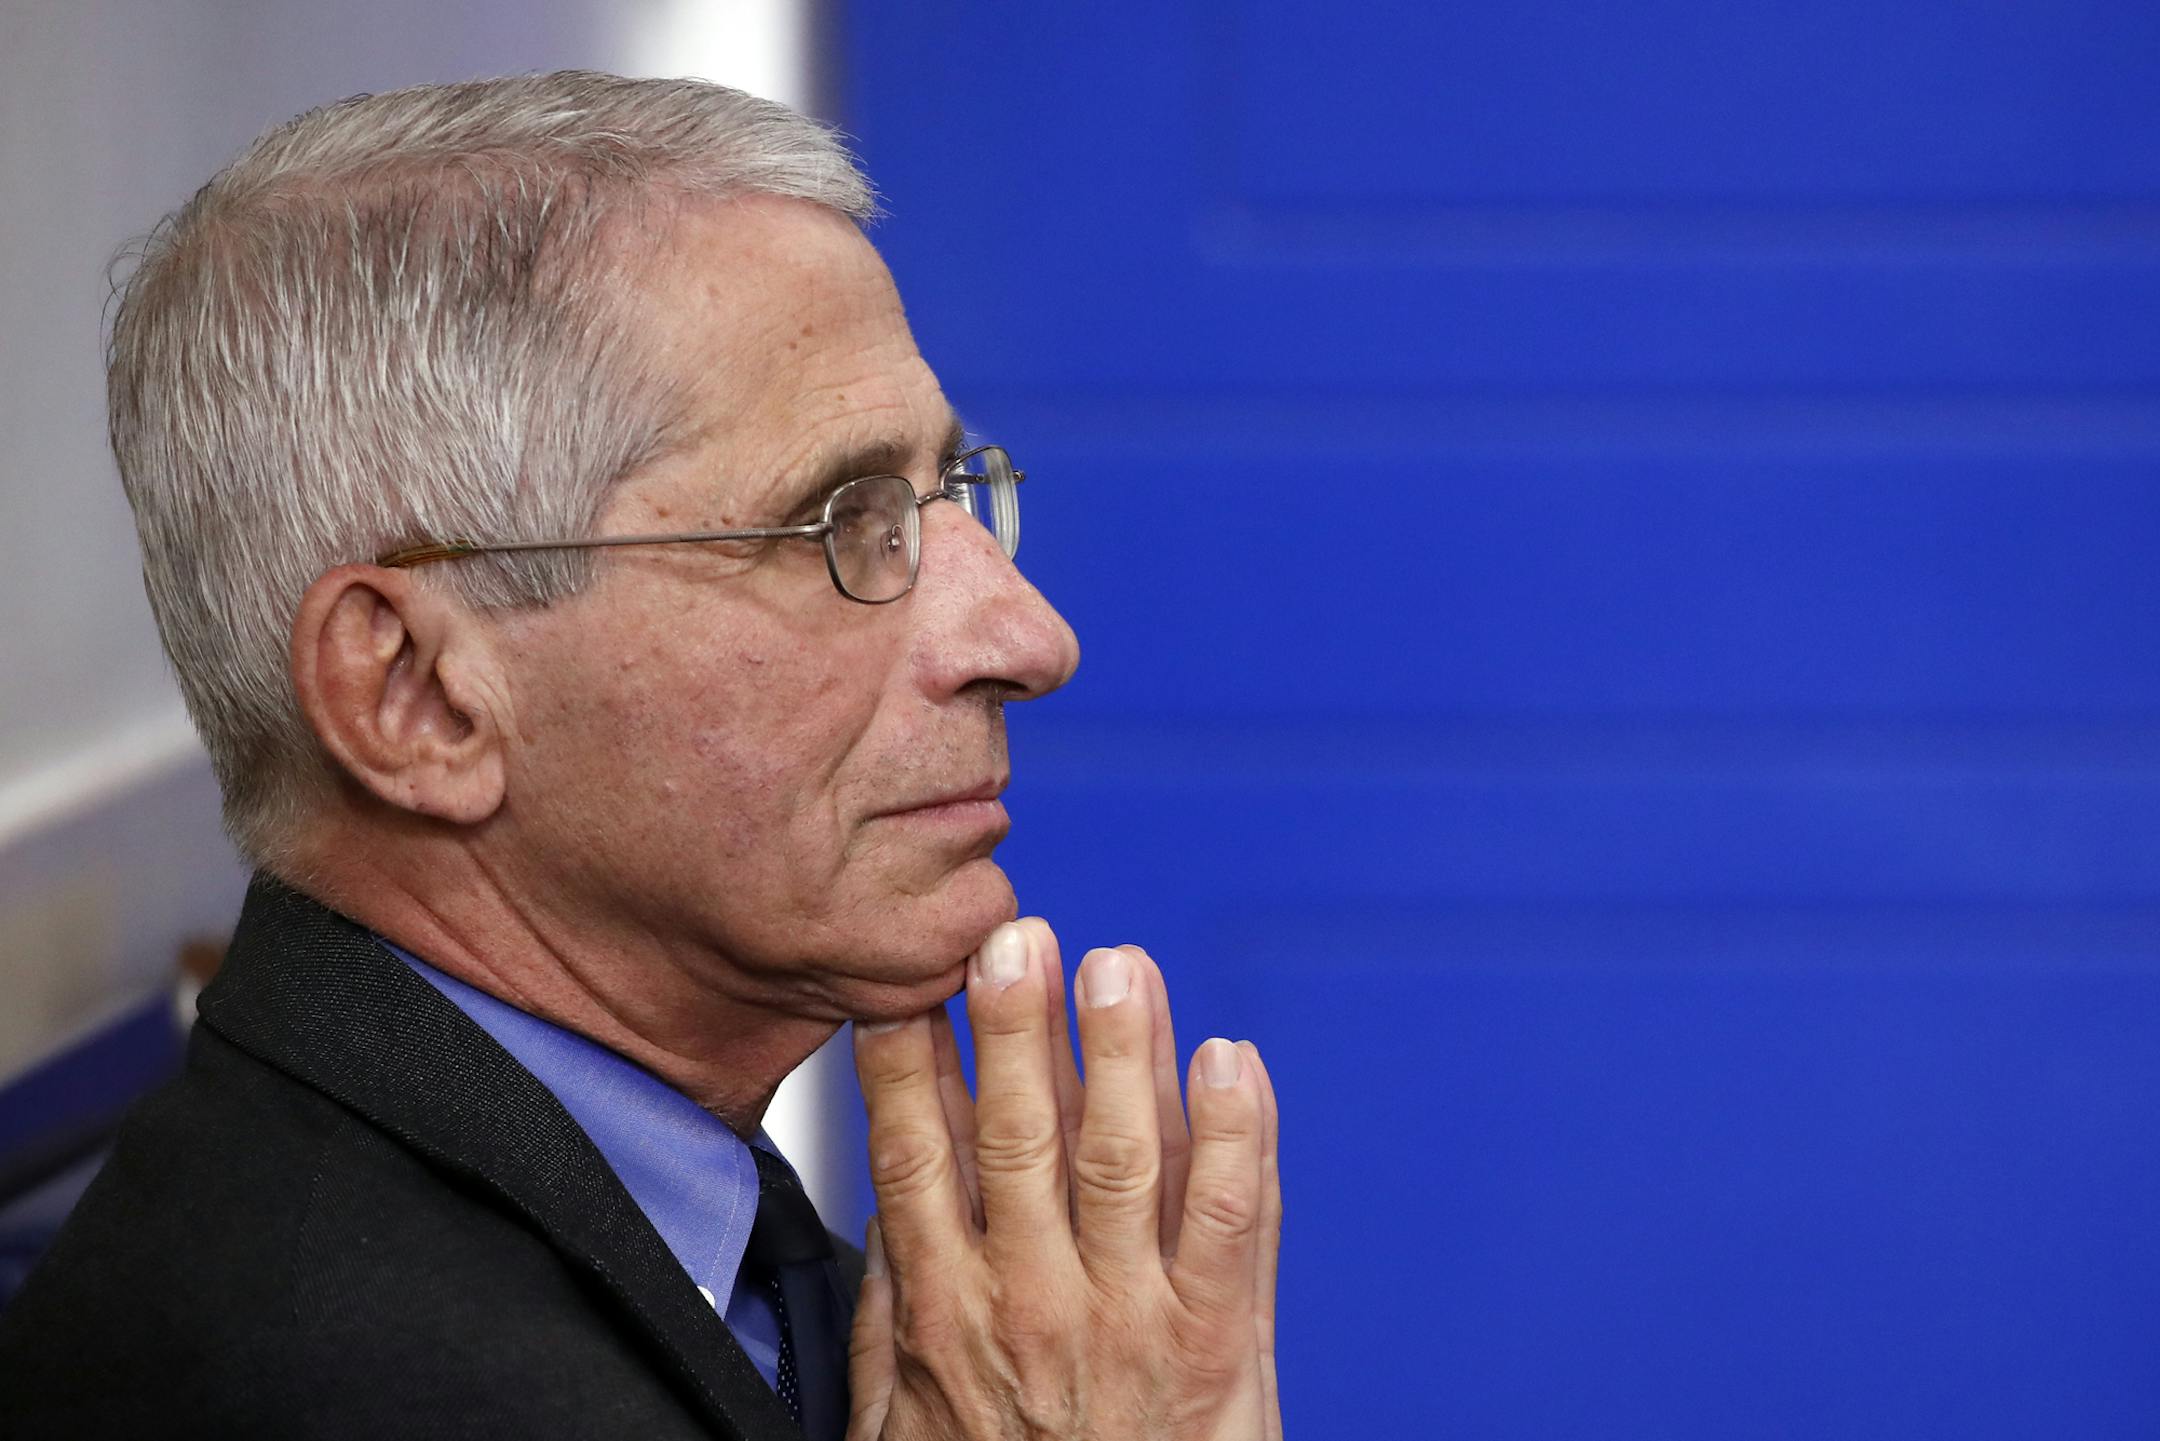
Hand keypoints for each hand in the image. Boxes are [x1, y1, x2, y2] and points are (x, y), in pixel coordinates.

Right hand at [847, 918, 1282, 1440]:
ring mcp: (1130, 1321)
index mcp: (950, 1314)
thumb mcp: (904, 1423)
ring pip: (1121, 1161)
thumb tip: (888, 1207)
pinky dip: (1237, 1139)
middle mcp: (1034, 1305)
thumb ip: (896, 1311)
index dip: (910, 1068)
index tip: (907, 985)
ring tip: (1117, 965)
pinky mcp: (1218, 1345)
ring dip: (1121, 1053)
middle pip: (1018, 1140)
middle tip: (1011, 936)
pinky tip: (1231, 1063)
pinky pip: (1232, 1226)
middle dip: (1015, 1030)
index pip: (917, 1162)